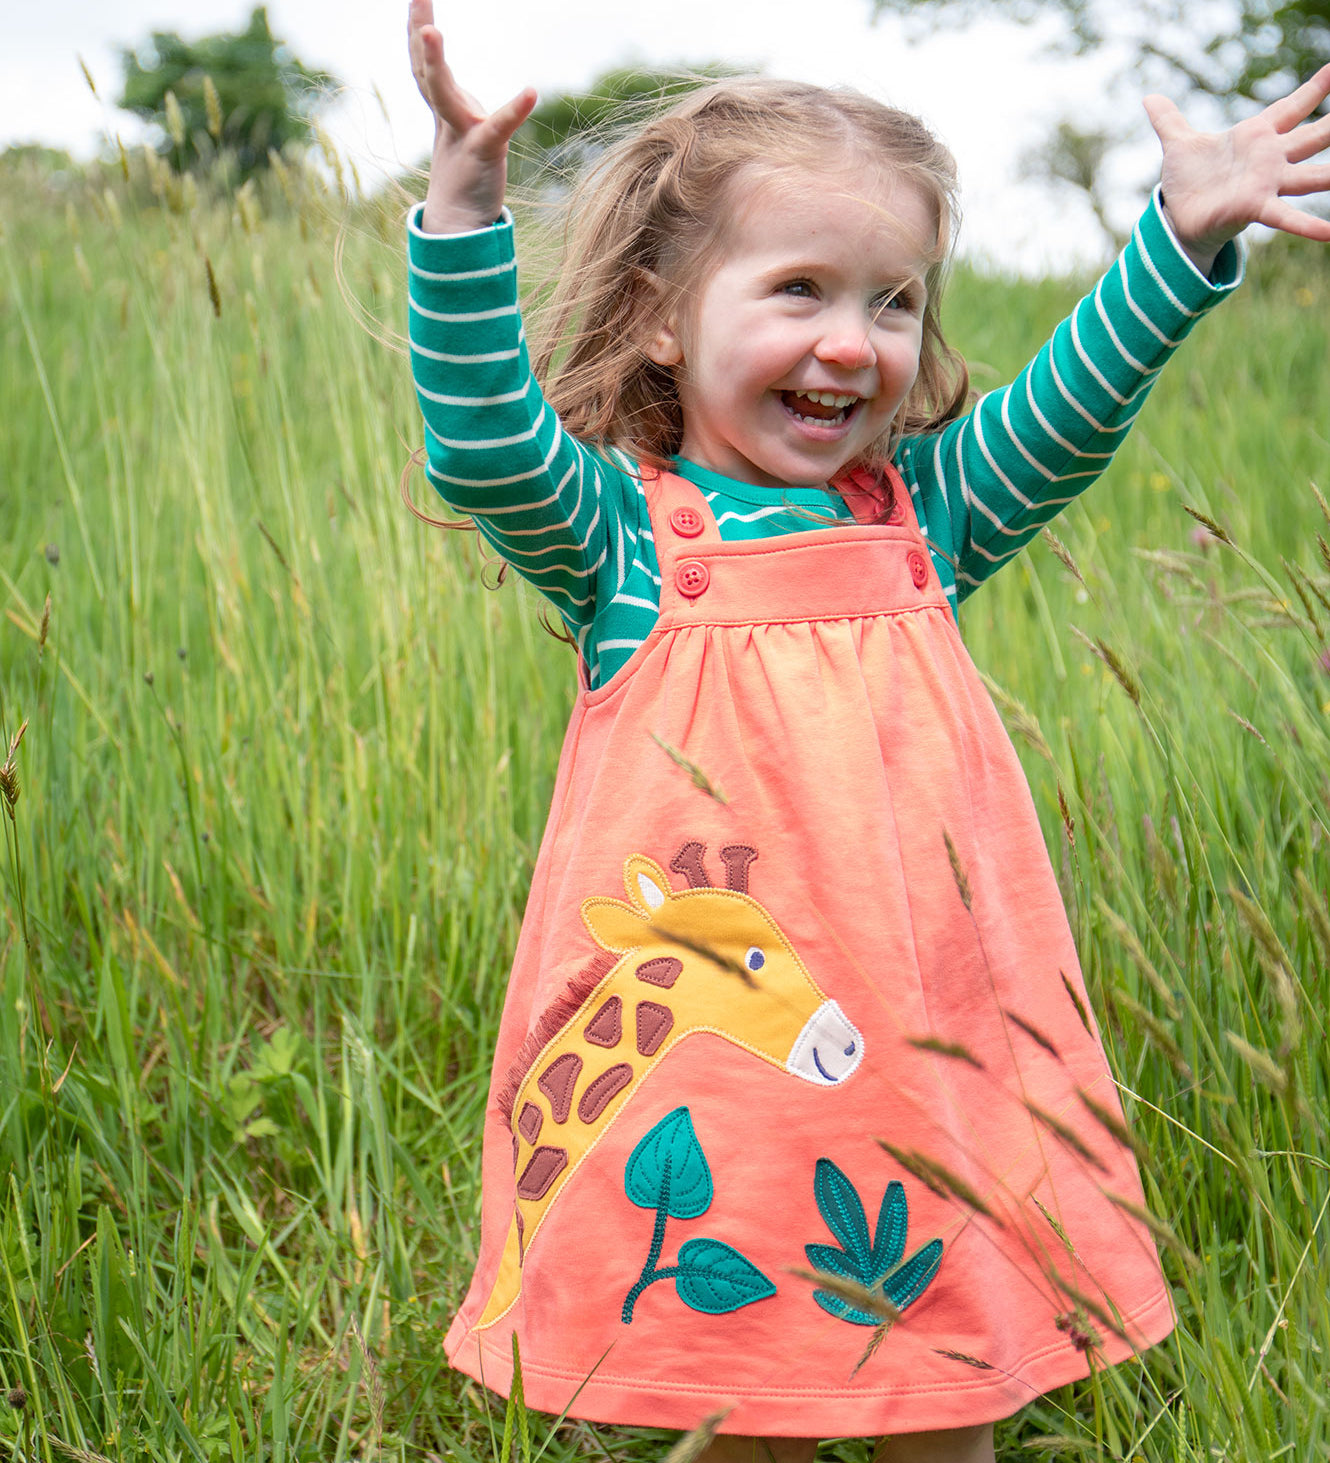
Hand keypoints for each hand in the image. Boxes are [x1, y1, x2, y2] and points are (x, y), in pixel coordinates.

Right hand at [408, 0, 536, 233]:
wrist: (461, 225)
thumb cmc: (464, 178)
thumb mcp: (458, 131)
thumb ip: (456, 106)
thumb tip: (457, 90)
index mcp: (444, 109)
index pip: (424, 65)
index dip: (417, 30)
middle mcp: (449, 116)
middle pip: (427, 70)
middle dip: (419, 32)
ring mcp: (463, 133)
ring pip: (444, 93)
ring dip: (435, 63)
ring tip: (431, 30)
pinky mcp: (484, 152)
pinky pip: (499, 127)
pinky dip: (514, 110)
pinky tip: (530, 92)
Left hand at [1144, 63, 1329, 275]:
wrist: (1177, 220)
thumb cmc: (1187, 182)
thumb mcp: (1178, 145)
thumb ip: (1169, 120)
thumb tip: (1150, 96)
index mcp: (1256, 136)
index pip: (1293, 106)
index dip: (1316, 88)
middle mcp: (1270, 159)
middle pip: (1314, 136)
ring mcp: (1267, 184)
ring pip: (1312, 176)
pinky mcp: (1254, 208)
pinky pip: (1286, 217)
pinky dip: (1309, 225)